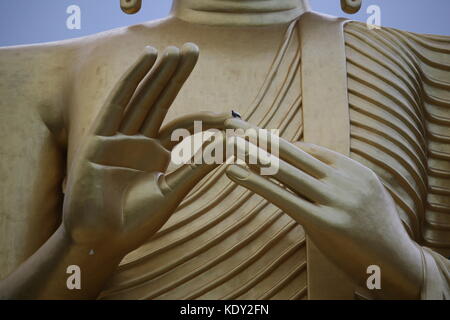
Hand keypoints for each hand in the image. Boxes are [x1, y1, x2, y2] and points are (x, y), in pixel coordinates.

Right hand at [63, 44, 224, 257]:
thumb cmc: (134, 223)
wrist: (101, 241)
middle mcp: (139, 142)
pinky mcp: (100, 138)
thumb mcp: (171, 192)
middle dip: (176, 75)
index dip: (206, 119)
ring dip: (158, 73)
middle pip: (161, 101)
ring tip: (175, 50)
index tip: (231, 116)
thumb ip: (195, 168)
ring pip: (142, 98)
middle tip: (193, 50)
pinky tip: (147, 59)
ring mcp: (119, 138)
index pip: (184, 127)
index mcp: (156, 155)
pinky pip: (118, 103)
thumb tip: (226, 147)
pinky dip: (132, 80)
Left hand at [224, 118, 422, 298]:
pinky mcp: (325, 223)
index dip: (276, 142)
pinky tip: (234, 172)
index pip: (306, 149)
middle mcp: (343, 178)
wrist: (399, 263)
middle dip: (259, 135)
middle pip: (292, 151)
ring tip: (226, 141)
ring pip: (285, 169)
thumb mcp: (360, 195)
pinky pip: (283, 197)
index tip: (252, 135)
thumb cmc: (374, 229)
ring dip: (252, 153)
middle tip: (231, 122)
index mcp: (351, 169)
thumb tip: (299, 172)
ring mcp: (336, 199)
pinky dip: (256, 182)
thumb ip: (331, 181)